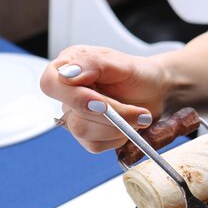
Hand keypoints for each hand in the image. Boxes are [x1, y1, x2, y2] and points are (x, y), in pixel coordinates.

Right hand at [41, 45, 168, 151]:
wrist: (156, 93)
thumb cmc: (137, 74)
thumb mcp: (121, 63)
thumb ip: (93, 64)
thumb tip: (67, 74)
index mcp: (68, 66)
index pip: (50, 84)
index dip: (74, 97)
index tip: (101, 103)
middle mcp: (67, 92)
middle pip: (72, 115)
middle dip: (111, 115)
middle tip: (140, 112)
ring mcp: (74, 115)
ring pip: (83, 132)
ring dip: (117, 127)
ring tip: (139, 116)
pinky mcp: (86, 136)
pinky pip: (94, 145)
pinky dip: (117, 138)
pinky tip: (128, 126)